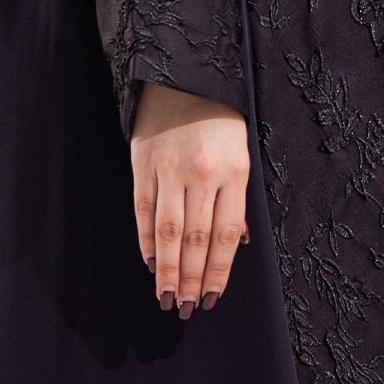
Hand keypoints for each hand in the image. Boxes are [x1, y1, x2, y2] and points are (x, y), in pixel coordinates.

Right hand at [130, 85, 249, 318]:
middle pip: (195, 238)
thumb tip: (237, 245)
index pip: (225, 235)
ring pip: (167, 231)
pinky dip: (145, 241)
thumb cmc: (220, 119)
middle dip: (191, 278)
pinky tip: (149, 264)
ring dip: (167, 269)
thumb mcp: (242, 155)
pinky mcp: (142, 164)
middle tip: (187, 308)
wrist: (182, 74)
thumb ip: (238, 201)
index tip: (212, 298)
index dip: (218, 271)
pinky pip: (142, 211)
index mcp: (233, 173)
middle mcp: (201, 174)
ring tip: (167, 297)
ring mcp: (169, 169)